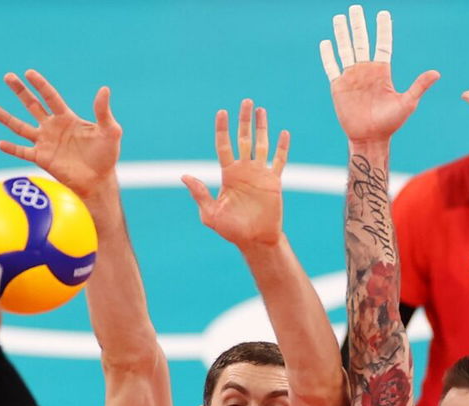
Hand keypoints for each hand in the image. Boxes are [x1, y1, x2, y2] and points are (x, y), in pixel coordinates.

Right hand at [0, 70, 120, 197]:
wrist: (98, 181)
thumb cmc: (106, 156)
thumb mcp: (109, 132)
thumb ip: (103, 112)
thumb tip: (104, 89)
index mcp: (67, 118)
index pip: (50, 97)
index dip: (40, 85)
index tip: (29, 73)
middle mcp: (52, 127)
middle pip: (32, 105)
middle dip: (20, 91)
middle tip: (7, 77)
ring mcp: (45, 142)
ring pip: (21, 127)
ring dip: (6, 118)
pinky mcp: (42, 158)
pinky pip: (23, 152)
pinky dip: (11, 149)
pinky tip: (0, 143)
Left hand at [181, 100, 288, 250]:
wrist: (254, 240)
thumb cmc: (231, 230)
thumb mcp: (211, 213)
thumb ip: (200, 194)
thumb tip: (184, 176)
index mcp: (228, 174)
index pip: (224, 146)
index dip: (223, 129)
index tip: (222, 113)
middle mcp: (244, 170)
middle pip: (243, 139)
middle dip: (244, 120)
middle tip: (246, 101)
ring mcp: (260, 174)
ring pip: (261, 144)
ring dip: (262, 127)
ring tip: (261, 109)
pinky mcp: (274, 182)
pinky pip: (279, 161)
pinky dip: (282, 148)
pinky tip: (284, 133)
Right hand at [319, 6, 438, 144]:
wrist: (370, 138)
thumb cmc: (391, 123)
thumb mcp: (407, 103)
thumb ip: (419, 86)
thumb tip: (437, 73)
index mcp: (382, 72)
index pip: (383, 44)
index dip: (383, 29)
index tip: (382, 13)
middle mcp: (366, 70)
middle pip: (361, 42)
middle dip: (358, 25)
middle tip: (355, 8)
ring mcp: (351, 77)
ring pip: (345, 50)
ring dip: (342, 34)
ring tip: (339, 18)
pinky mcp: (338, 87)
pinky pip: (332, 67)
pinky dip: (328, 56)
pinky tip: (326, 43)